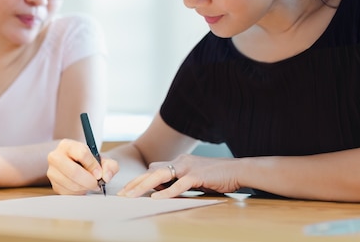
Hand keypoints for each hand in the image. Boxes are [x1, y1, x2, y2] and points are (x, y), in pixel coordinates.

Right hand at [47, 139, 118, 194]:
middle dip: (88, 180)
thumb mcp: (103, 160)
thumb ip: (110, 166)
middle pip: (73, 171)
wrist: (79, 167)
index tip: (99, 173)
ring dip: (85, 187)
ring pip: (71, 183)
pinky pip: (68, 192)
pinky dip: (79, 192)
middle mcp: (56, 156)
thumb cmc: (90, 162)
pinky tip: (83, 187)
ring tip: (91, 185)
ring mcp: (52, 171)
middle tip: (96, 183)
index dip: (93, 165)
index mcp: (67, 145)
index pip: (81, 153)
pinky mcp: (54, 184)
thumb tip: (106, 177)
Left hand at [117, 154, 240, 198]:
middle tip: (121, 195)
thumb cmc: (218, 176)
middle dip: (135, 183)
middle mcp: (181, 161)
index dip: (140, 180)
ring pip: (160, 175)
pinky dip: (166, 192)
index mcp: (180, 161)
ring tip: (131, 196)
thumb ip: (179, 180)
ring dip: (143, 186)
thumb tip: (161, 189)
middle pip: (152, 171)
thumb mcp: (195, 177)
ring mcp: (189, 167)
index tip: (127, 190)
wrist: (238, 170)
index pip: (154, 169)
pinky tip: (156, 198)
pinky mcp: (197, 175)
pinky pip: (178, 184)